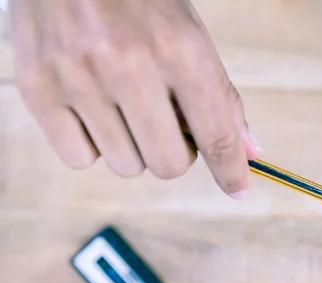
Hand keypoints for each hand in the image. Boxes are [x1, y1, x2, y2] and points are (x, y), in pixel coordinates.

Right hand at [9, 0, 260, 198]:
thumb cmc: (139, 1)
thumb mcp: (190, 34)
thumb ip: (220, 95)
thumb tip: (248, 151)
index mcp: (178, 47)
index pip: (216, 134)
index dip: (231, 171)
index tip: (238, 188)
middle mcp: (127, 63)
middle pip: (168, 165)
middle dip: (176, 154)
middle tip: (167, 127)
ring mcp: (77, 76)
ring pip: (125, 166)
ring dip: (134, 147)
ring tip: (125, 107)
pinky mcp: (37, 87)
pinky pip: (79, 158)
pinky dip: (93, 144)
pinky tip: (94, 109)